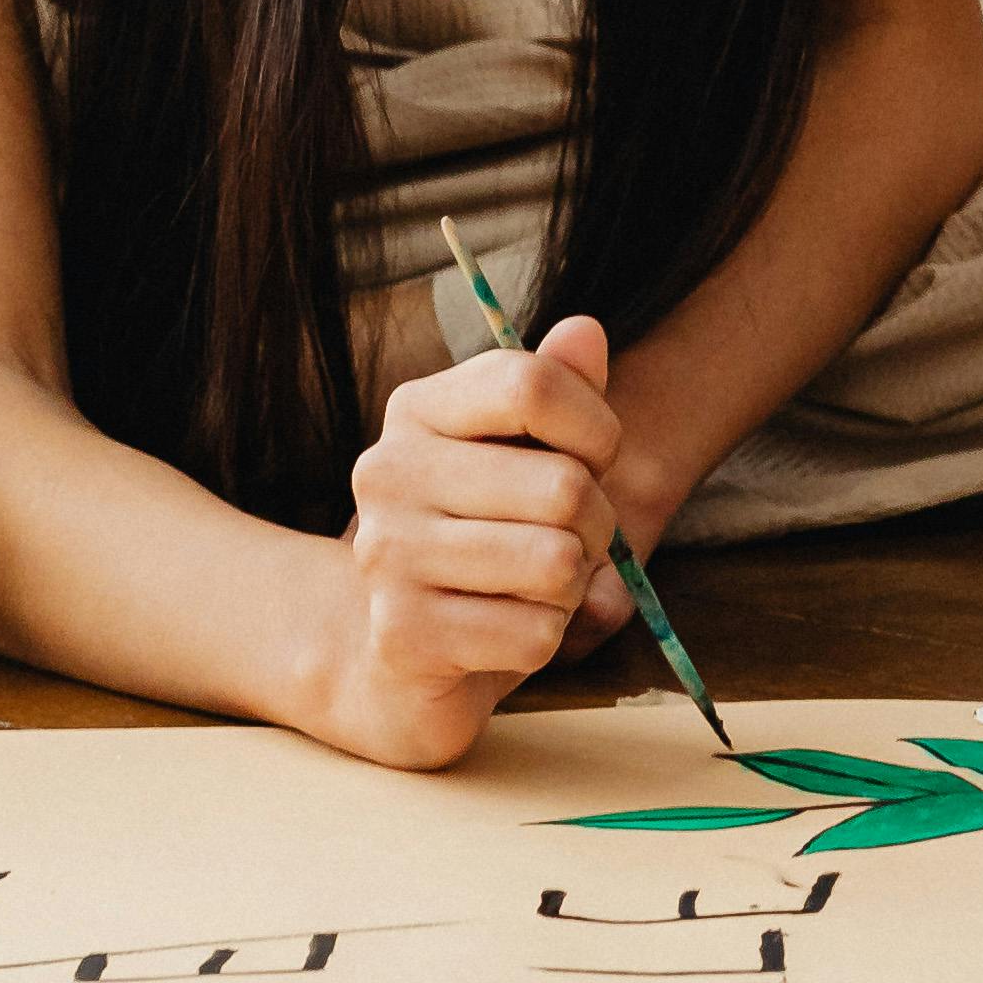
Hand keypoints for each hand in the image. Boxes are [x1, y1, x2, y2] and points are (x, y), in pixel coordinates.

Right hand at [323, 310, 630, 768]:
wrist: (393, 650)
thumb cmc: (478, 534)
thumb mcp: (521, 454)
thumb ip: (556, 391)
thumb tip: (586, 331)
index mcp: (414, 410)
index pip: (530, 385)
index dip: (595, 428)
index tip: (593, 460)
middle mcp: (386, 473)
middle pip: (563, 485)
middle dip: (595, 522)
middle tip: (565, 538)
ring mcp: (387, 555)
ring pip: (557, 563)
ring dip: (570, 583)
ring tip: (531, 583)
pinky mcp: (402, 635)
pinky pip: (535, 634)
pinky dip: (543, 638)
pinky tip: (502, 628)